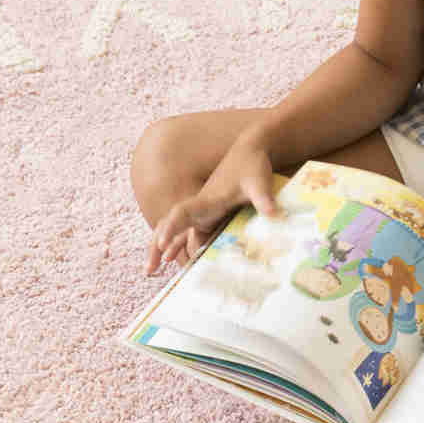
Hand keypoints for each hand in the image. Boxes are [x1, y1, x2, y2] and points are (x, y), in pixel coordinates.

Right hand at [146, 137, 281, 274]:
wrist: (250, 151)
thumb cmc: (252, 165)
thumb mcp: (259, 183)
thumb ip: (263, 199)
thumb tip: (274, 215)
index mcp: (206, 199)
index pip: (182, 213)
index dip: (171, 227)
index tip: (162, 242)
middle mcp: (199, 207)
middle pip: (170, 226)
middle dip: (157, 245)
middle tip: (148, 269)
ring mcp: (202, 213)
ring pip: (177, 233)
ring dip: (163, 250)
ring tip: (151, 271)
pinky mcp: (209, 217)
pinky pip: (190, 235)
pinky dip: (180, 247)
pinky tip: (174, 262)